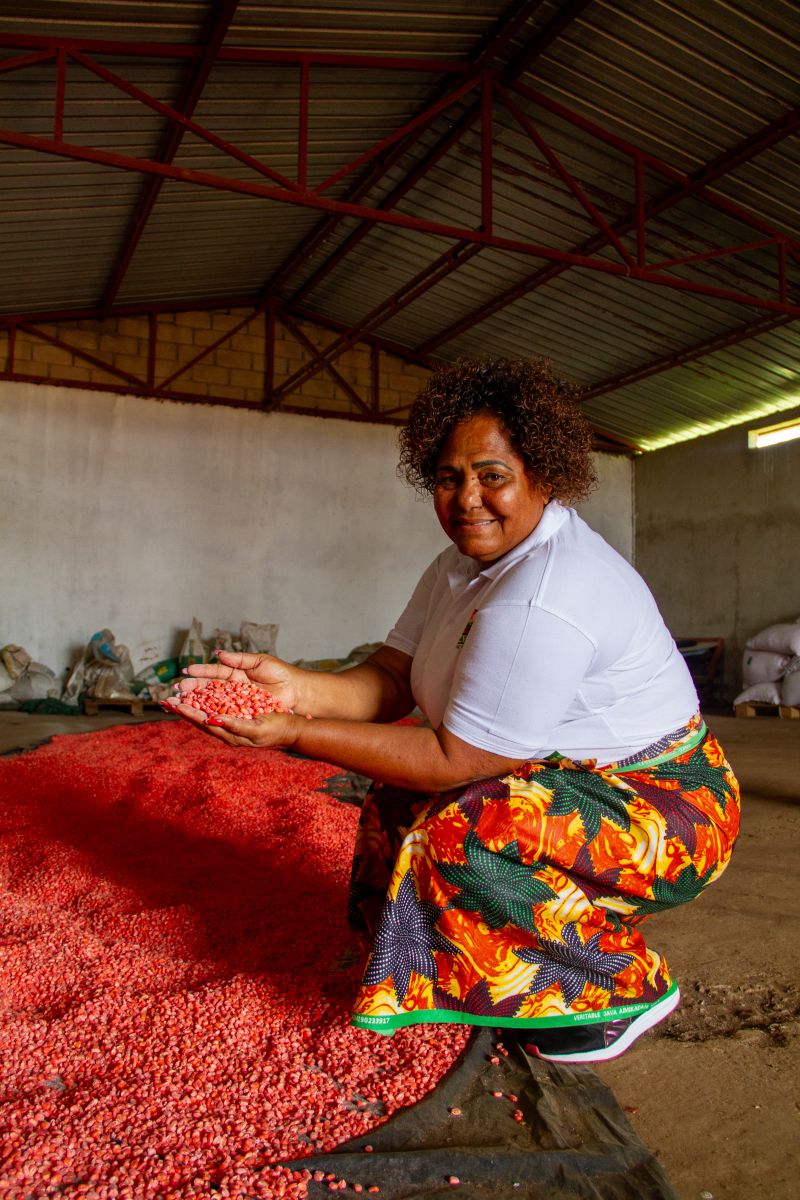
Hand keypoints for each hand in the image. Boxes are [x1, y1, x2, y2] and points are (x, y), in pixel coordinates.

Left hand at [165, 694, 299, 750]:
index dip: (187, 712)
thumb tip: (213, 719)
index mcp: (229, 734)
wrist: (291, 729)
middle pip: (199, 718)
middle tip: (166, 699)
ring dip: (191, 704)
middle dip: (184, 708)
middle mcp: (227, 729)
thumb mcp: (256, 728)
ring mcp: (231, 722)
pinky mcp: (237, 715)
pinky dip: (204, 701)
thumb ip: (235, 725)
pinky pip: (216, 707)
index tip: (174, 703)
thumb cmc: (276, 729)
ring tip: (177, 696)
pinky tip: (199, 695)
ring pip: (205, 712)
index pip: (202, 722)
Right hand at [173, 649, 300, 712]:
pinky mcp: (242, 712)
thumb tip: (219, 654)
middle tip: (178, 689)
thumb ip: (240, 659)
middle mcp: (233, 687)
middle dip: (193, 688)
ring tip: (181, 702)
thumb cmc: (281, 674)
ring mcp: (237, 700)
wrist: (297, 691)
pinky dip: (212, 713)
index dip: (201, 671)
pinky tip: (199, 714)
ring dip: (197, 702)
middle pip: (209, 687)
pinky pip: (225, 713)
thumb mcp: (260, 662)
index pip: (215, 671)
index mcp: (236, 672)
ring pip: (213, 701)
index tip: (186, 671)